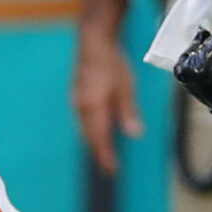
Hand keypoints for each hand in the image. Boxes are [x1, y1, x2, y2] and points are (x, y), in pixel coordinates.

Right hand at [72, 28, 144, 175]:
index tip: (111, 170)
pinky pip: (82, 119)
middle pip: (89, 136)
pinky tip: (97, 130)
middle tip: (108, 167)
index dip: (105, 156)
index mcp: (93, 107)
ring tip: (103, 152)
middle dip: (98, 152)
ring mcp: (77, 101)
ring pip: (84, 128)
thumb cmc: (111, 63)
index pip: (99, 138)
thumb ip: (128, 112)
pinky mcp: (77, 95)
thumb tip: (134, 134)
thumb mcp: (125, 88)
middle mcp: (81, 107)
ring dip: (94, 141)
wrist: (93, 41)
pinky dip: (90, 129)